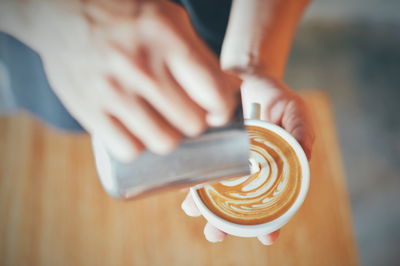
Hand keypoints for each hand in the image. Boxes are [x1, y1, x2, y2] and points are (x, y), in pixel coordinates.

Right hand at [18, 0, 237, 160]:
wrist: (61, 14)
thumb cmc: (124, 17)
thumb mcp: (169, 20)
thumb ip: (201, 56)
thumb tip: (232, 90)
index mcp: (165, 37)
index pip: (212, 92)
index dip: (222, 110)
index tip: (216, 112)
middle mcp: (139, 65)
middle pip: (192, 123)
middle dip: (196, 122)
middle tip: (185, 113)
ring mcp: (112, 90)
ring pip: (163, 142)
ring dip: (169, 137)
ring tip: (162, 123)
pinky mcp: (89, 110)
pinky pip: (128, 149)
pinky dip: (138, 145)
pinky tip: (137, 131)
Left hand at [181, 75, 313, 243]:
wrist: (246, 77)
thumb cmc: (274, 97)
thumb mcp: (294, 111)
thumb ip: (301, 132)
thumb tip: (303, 157)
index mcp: (273, 170)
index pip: (273, 203)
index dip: (271, 223)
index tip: (267, 238)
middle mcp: (248, 173)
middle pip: (237, 207)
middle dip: (225, 224)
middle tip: (216, 234)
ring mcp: (226, 165)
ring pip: (213, 194)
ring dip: (202, 208)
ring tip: (193, 211)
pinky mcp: (208, 153)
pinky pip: (197, 171)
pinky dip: (189, 182)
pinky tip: (182, 186)